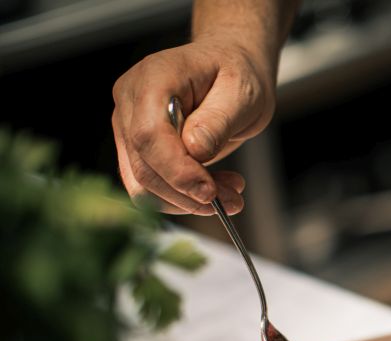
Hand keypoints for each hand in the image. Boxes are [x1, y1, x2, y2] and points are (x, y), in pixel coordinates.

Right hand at [112, 40, 276, 214]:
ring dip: (188, 201)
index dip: (177, 170)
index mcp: (154, 78)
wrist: (230, 69)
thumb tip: (194, 150)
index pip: (149, 135)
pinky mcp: (139, 148)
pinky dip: (183, 198)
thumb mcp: (241, 93)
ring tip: (230, 196)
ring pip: (145, 184)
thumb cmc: (236, 74)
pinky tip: (214, 191)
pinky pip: (152, 187)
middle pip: (144, 166)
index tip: (209, 191)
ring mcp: (130, 126)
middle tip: (233, 201)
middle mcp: (131, 101)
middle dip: (188, 193)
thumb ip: (217, 121)